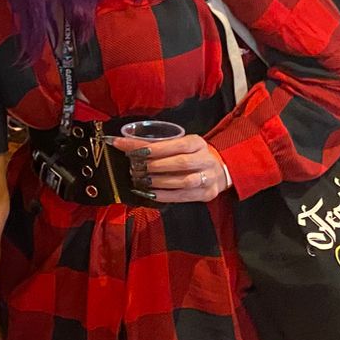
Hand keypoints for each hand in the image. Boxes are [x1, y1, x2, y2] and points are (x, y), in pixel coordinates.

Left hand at [114, 133, 230, 202]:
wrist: (218, 170)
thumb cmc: (190, 155)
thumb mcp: (178, 144)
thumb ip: (155, 145)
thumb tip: (121, 143)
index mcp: (197, 143)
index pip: (175, 144)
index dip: (154, 148)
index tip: (133, 151)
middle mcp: (205, 160)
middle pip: (181, 163)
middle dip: (155, 165)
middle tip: (136, 167)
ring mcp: (208, 178)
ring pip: (184, 181)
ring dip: (159, 181)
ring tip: (142, 180)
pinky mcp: (206, 194)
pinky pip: (184, 196)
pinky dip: (164, 195)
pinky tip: (150, 193)